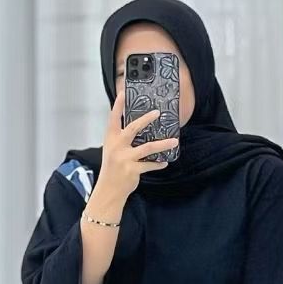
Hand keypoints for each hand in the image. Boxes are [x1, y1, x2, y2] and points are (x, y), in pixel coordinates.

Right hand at [86, 91, 178, 214]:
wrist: (108, 190)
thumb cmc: (112, 169)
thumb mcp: (113, 150)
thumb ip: (122, 139)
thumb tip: (140, 127)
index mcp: (111, 139)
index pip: (113, 119)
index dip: (118, 106)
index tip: (122, 93)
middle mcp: (117, 146)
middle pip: (133, 128)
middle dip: (146, 119)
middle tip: (157, 112)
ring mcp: (125, 158)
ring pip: (148, 147)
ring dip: (163, 144)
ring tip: (174, 141)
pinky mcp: (132, 170)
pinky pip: (150, 164)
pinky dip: (158, 163)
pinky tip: (164, 162)